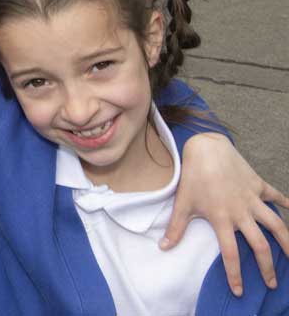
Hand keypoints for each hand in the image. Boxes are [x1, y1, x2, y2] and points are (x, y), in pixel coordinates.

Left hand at [165, 132, 288, 294]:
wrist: (206, 148)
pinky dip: (285, 202)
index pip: (231, 253)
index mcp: (222, 219)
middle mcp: (241, 212)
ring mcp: (252, 199)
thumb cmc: (193, 176)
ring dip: (287, 241)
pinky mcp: (259, 185)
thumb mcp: (182, 203)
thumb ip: (176, 228)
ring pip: (276, 224)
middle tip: (272, 283)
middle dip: (267, 267)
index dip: (235, 274)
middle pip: (260, 245)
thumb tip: (163, 247)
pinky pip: (275, 195)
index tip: (238, 291)